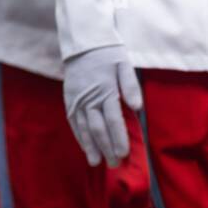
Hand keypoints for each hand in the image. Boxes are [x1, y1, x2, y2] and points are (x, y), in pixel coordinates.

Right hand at [63, 45, 141, 167]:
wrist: (83, 43)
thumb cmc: (108, 54)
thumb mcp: (124, 65)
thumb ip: (131, 86)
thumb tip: (137, 108)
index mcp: (106, 91)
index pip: (113, 121)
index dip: (118, 139)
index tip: (124, 154)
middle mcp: (89, 98)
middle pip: (98, 129)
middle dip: (106, 148)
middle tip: (113, 164)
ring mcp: (77, 100)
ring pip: (84, 128)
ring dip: (91, 147)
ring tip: (96, 162)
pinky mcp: (69, 100)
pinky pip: (73, 122)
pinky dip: (79, 136)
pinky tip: (85, 147)